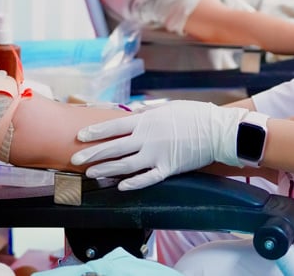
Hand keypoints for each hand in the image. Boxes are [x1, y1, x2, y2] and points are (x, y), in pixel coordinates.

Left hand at [70, 100, 247, 190]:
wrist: (216, 130)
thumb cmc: (193, 115)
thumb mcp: (167, 107)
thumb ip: (147, 111)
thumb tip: (133, 110)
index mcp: (146, 121)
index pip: (113, 127)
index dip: (95, 132)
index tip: (80, 136)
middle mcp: (147, 138)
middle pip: (114, 148)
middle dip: (93, 154)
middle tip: (76, 159)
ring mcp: (157, 155)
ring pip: (125, 165)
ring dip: (107, 170)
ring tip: (92, 174)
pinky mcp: (168, 168)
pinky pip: (147, 178)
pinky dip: (133, 183)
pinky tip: (121, 187)